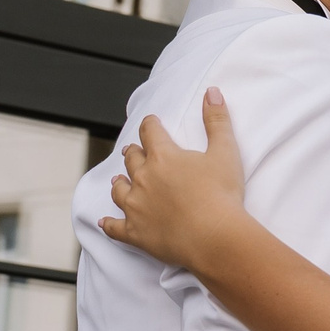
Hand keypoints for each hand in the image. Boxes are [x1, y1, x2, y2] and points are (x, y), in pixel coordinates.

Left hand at [102, 88, 252, 270]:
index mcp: (163, 157)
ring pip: (119, 189)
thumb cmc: (222, 195)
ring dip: (119, 182)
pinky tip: (104, 221)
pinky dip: (109, 223)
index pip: (150, 133)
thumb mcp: (225, 152)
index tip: (151, 122)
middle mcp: (143, 179)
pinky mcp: (135, 233)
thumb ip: (217, 120)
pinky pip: (115, 227)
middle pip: (132, 160)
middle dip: (133, 152)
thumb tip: (211, 92)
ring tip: (119, 179)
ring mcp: (136, 207)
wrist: (215, 237)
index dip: (150, 125)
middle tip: (133, 150)